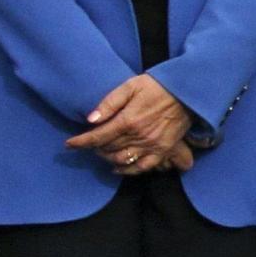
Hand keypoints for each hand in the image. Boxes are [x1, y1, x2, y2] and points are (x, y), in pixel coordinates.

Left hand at [67, 73, 194, 172]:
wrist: (186, 91)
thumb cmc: (156, 86)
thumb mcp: (129, 87)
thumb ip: (109, 103)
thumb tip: (90, 119)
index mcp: (128, 120)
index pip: (98, 137)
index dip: (81, 142)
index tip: (69, 144)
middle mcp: (139, 136)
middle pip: (108, 149)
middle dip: (94, 148)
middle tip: (90, 143)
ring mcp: (152, 145)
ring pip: (122, 160)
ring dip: (108, 158)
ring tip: (103, 152)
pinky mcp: (163, 149)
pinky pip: (143, 166)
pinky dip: (129, 170)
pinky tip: (118, 168)